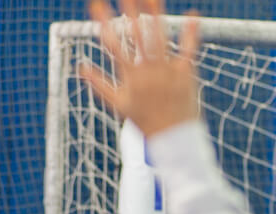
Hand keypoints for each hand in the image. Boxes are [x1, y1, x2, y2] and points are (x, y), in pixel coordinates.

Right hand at [78, 0, 201, 136]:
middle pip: (137, 35)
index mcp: (130, 76)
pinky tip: (194, 14)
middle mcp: (148, 70)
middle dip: (130, 11)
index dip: (103, 21)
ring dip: (156, 14)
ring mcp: (168, 71)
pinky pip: (189, 50)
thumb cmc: (145, 120)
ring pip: (160, 37)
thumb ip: (98, 84)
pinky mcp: (186, 74)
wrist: (173, 138)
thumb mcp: (118, 104)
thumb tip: (81, 67)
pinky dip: (192, 32)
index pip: (112, 43)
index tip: (96, 3)